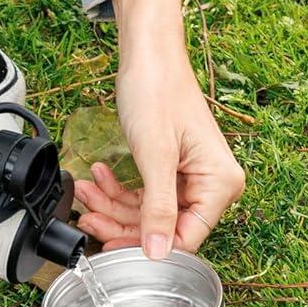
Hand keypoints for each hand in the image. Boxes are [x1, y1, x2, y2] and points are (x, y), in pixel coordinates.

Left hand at [72, 0, 243, 256]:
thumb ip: (158, 209)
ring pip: (148, 212)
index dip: (146, 247)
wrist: (149, 53)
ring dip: (113, 205)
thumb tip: (159, 253)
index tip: (112, 248)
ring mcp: (192, 176)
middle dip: (121, 223)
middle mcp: (212, 183)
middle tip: (89, 216)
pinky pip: (145, 194)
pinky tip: (98, 178)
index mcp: (220, 183)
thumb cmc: (157, 91)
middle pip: (164, 227)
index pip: (186, 238)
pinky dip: (119, 190)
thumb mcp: (155, 156)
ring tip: (87, 192)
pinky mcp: (173, 169)